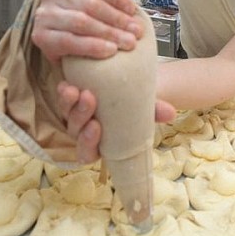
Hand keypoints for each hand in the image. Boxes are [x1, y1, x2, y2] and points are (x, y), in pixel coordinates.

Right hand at [32, 0, 142, 62]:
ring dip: (109, 33)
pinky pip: (70, 41)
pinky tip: (109, 50)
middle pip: (90, 4)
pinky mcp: (41, 36)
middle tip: (136, 31)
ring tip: (127, 42)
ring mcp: (44, 14)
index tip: (133, 11)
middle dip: (117, 19)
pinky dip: (93, 46)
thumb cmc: (90, 14)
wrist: (71, 42)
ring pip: (81, 22)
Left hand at [57, 81, 176, 163]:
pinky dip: (64, 92)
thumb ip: (155, 111)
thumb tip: (171, 113)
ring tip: (75, 89)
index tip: (96, 127)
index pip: (88, 153)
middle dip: (80, 116)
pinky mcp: (70, 99)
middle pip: (76, 131)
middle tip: (89, 98)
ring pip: (67, 115)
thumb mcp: (147, 106)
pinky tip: (66, 82)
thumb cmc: (136, 101)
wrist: (128, 82)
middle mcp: (84, 132)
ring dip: (69, 103)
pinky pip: (63, 99)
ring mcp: (75, 116)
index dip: (88, 143)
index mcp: (101, 143)